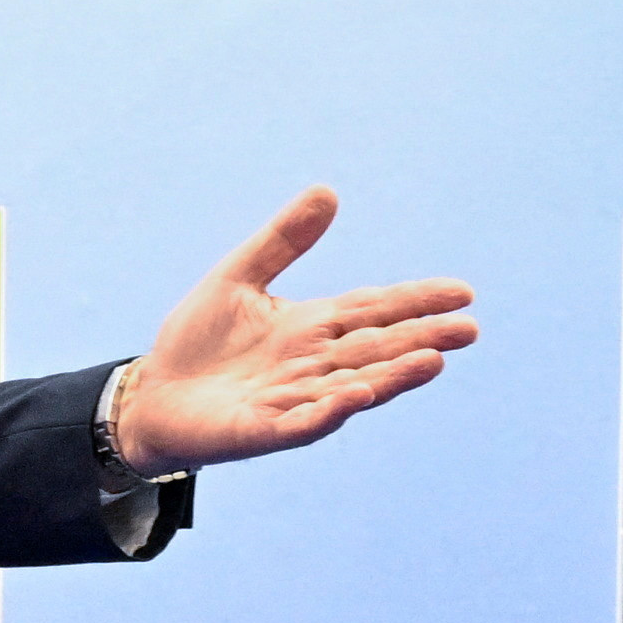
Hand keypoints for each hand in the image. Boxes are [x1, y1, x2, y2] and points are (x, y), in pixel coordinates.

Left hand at [113, 189, 477, 471]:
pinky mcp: (263, 431)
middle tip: (470, 330)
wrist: (152, 396)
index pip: (374, 309)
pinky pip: (303, 422)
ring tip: (432, 362)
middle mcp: (312, 365)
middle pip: (377, 348)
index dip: (417, 301)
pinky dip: (331, 410)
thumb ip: (283, 240)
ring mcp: (292, 400)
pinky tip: (358, 397)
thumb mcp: (239, 276)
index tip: (462, 293)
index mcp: (312, 327)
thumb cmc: (198, 342)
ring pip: (352, 386)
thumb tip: (327, 191)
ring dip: (392, 376)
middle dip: (422, 339)